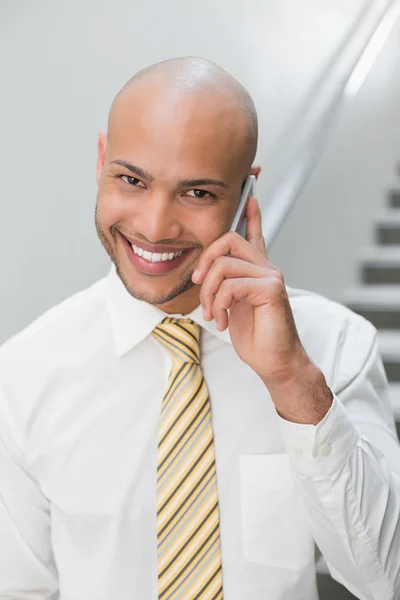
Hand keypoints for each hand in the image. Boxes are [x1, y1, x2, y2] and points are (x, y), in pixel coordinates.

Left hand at [192, 196, 332, 423]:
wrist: (274, 362)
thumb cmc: (255, 336)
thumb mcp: (232, 306)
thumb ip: (226, 286)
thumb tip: (208, 274)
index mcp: (257, 270)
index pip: (254, 234)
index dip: (251, 213)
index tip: (250, 194)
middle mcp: (266, 268)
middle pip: (229, 239)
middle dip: (205, 259)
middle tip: (198, 283)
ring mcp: (271, 277)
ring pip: (225, 264)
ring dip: (208, 292)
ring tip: (211, 313)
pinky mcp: (271, 289)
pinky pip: (230, 285)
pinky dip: (218, 305)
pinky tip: (222, 321)